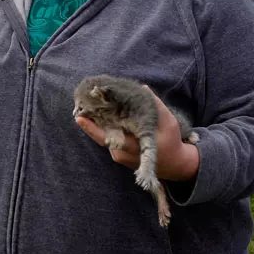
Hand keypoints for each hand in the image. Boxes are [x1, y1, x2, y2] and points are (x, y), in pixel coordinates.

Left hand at [76, 90, 199, 181]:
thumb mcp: (169, 123)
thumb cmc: (172, 142)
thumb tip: (143, 88)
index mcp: (133, 147)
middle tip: (82, 102)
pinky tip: (101, 112)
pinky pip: (107, 137)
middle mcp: (122, 153)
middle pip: (100, 135)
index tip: (79, 118)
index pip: (107, 138)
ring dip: (97, 121)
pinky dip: (104, 125)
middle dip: (90, 119)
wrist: (174, 165)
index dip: (91, 128)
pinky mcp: (118, 153)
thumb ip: (156, 106)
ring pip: (103, 135)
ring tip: (90, 103)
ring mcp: (119, 155)